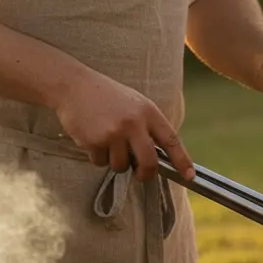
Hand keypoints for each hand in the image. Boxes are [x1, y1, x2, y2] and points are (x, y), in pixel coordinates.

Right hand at [51, 69, 192, 181]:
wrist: (73, 86)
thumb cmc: (107, 97)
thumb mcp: (135, 104)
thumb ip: (148, 127)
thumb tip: (160, 157)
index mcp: (148, 112)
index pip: (171, 140)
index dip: (182, 160)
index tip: (189, 176)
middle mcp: (133, 123)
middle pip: (149, 162)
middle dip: (146, 174)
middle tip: (141, 175)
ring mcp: (114, 133)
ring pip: (121, 166)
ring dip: (115, 161)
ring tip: (108, 142)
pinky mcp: (94, 141)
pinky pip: (100, 162)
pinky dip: (98, 156)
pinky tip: (93, 138)